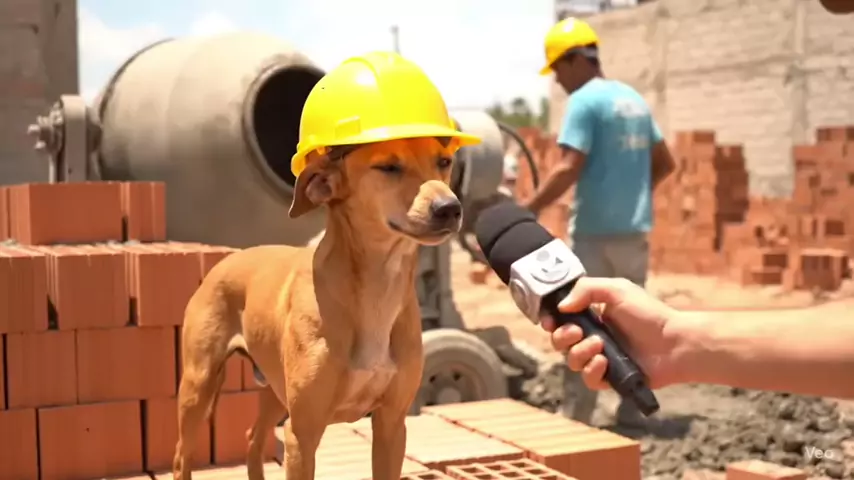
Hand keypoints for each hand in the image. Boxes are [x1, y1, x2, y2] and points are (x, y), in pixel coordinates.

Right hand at [541, 277, 696, 389]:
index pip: (561, 320)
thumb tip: (562, 306)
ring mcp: (601, 359)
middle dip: (563, 337)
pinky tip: (604, 362)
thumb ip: (586, 289)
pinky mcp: (610, 378)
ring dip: (580, 353)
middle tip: (579, 332)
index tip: (550, 321)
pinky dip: (592, 371)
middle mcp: (593, 337)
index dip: (551, 321)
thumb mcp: (618, 290)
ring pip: (572, 361)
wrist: (674, 342)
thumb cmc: (649, 313)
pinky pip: (589, 380)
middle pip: (560, 342)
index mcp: (592, 316)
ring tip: (600, 346)